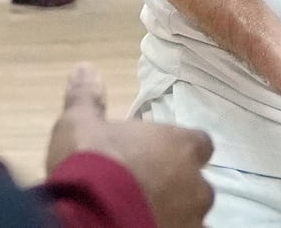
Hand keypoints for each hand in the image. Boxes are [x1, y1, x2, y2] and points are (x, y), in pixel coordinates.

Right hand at [46, 65, 213, 227]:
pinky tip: (139, 226)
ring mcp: (190, 220)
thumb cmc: (94, 163)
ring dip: (172, 212)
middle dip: (176, 185)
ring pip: (189, 216)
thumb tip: (85, 68)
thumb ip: (88, 98)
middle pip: (196, 183)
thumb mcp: (80, 124)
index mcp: (179, 146)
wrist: (91, 217)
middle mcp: (195, 184)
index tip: (161, 151)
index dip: (181, 148)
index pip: (199, 143)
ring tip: (140, 211)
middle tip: (144, 186)